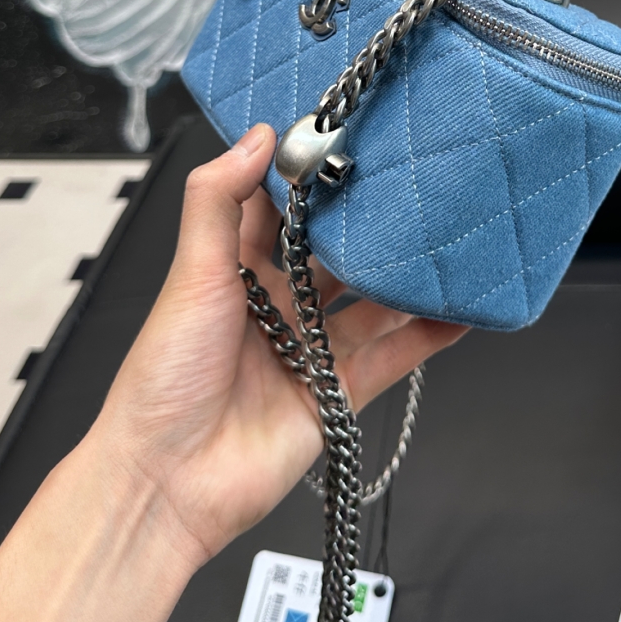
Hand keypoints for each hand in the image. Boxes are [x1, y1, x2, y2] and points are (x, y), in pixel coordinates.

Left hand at [91, 123, 465, 568]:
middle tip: (414, 182)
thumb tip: (257, 136)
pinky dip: (425, 336)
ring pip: (370, 303)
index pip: (278, 208)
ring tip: (448, 240)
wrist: (167, 485)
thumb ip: (218, 201)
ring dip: (405, 278)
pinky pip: (390, 358)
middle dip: (369, 224)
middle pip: (334, 253)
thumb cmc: (163, 380)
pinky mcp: (335, 395)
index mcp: (234, 269)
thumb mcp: (190, 275)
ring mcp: (308, 351)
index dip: (309, 175)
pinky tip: (457, 312)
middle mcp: (275, 305)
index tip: (347, 135)